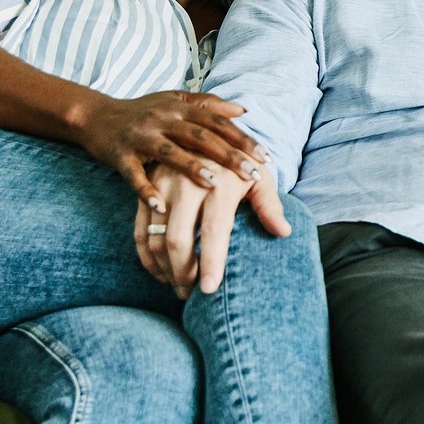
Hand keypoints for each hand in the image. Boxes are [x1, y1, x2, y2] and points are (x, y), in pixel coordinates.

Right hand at [81, 90, 268, 210]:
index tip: (266, 158)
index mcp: (180, 109)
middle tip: (255, 175)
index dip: (243, 139)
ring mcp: (141, 137)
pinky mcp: (120, 155)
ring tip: (216, 184)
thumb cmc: (142, 112)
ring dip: (192, 167)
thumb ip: (208, 104)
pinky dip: (146, 191)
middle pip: (201, 137)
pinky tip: (161, 207)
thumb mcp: (175, 102)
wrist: (94, 115)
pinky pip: (133, 175)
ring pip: (170, 152)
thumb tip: (243, 109)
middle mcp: (163, 120)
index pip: (218, 123)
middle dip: (229, 156)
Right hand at [132, 160, 290, 297]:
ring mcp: (161, 185)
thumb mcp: (258, 175)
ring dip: (163, 268)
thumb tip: (284, 232)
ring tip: (177, 287)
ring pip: (154, 237)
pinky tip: (159, 272)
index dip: (211, 263)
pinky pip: (139, 230)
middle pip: (177, 238)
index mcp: (219, 182)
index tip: (209, 290)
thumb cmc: (237, 160)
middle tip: (190, 294)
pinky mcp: (145, 189)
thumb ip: (269, 204)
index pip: (214, 231)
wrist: (201, 129)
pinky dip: (146, 256)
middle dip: (182, 273)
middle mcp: (186, 182)